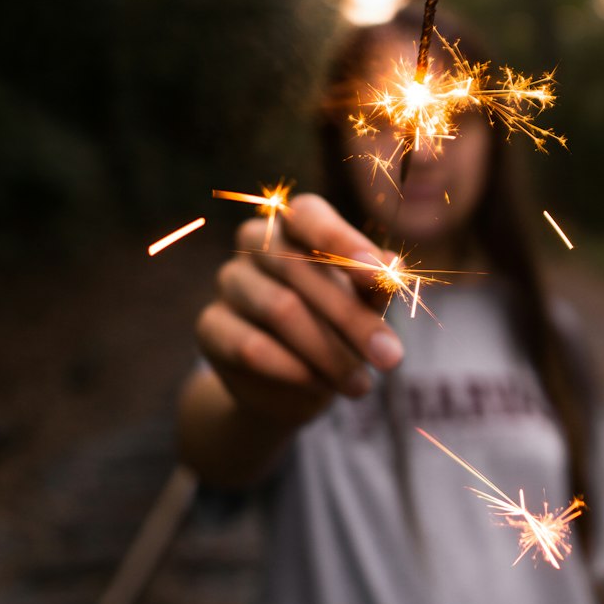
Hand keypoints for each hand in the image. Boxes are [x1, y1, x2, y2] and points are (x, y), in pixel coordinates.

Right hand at [195, 193, 404, 435]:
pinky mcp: (209, 325)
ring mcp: (229, 281)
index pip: (310, 216)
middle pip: (299, 270)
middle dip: (352, 318)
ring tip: (361, 386)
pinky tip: (318, 386)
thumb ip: (376, 286)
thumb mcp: (365, 305)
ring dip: (328, 353)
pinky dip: (291, 369)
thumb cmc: (337, 326)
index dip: (345, 243)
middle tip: (391, 359)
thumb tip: (394, 268)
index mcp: (294, 223)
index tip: (381, 276)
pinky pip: (249, 346)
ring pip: (279, 310)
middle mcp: (254, 241)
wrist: (293, 383)